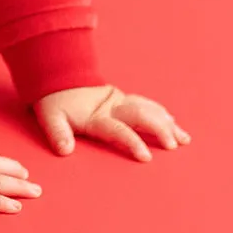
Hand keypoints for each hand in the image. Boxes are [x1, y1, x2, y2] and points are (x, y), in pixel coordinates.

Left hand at [32, 84, 191, 161]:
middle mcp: (112, 108)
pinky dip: (161, 114)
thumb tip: (65, 151)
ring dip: (166, 123)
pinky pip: (146, 105)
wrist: (57, 77)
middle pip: (140, 116)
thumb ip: (57, 133)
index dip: (131, 142)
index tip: (146, 156)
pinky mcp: (123, 99)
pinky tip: (173, 123)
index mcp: (96, 116)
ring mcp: (119, 102)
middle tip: (174, 145)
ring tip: (184, 139)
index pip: (117, 130)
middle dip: (158, 129)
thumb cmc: (54, 102)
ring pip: (147, 109)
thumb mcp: (49, 116)